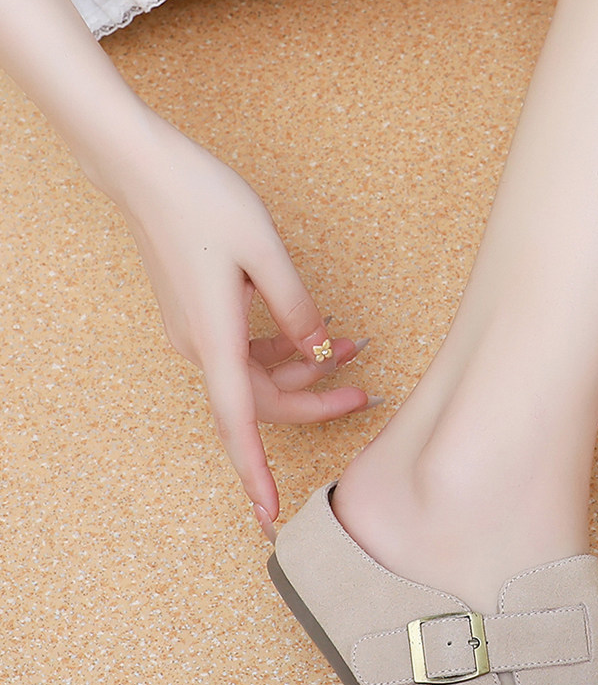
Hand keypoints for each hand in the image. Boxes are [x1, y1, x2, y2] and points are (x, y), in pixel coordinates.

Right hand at [110, 112, 371, 529]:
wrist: (143, 169)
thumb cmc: (203, 201)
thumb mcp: (265, 250)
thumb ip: (297, 305)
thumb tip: (320, 351)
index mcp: (215, 339)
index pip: (240, 423)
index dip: (256, 473)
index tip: (268, 515)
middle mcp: (201, 345)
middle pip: (263, 401)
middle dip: (316, 401)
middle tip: (367, 391)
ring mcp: (197, 332)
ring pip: (255, 376)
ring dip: (301, 372)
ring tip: (352, 346)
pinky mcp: (199, 315)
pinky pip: (244, 352)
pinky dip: (280, 349)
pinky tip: (312, 329)